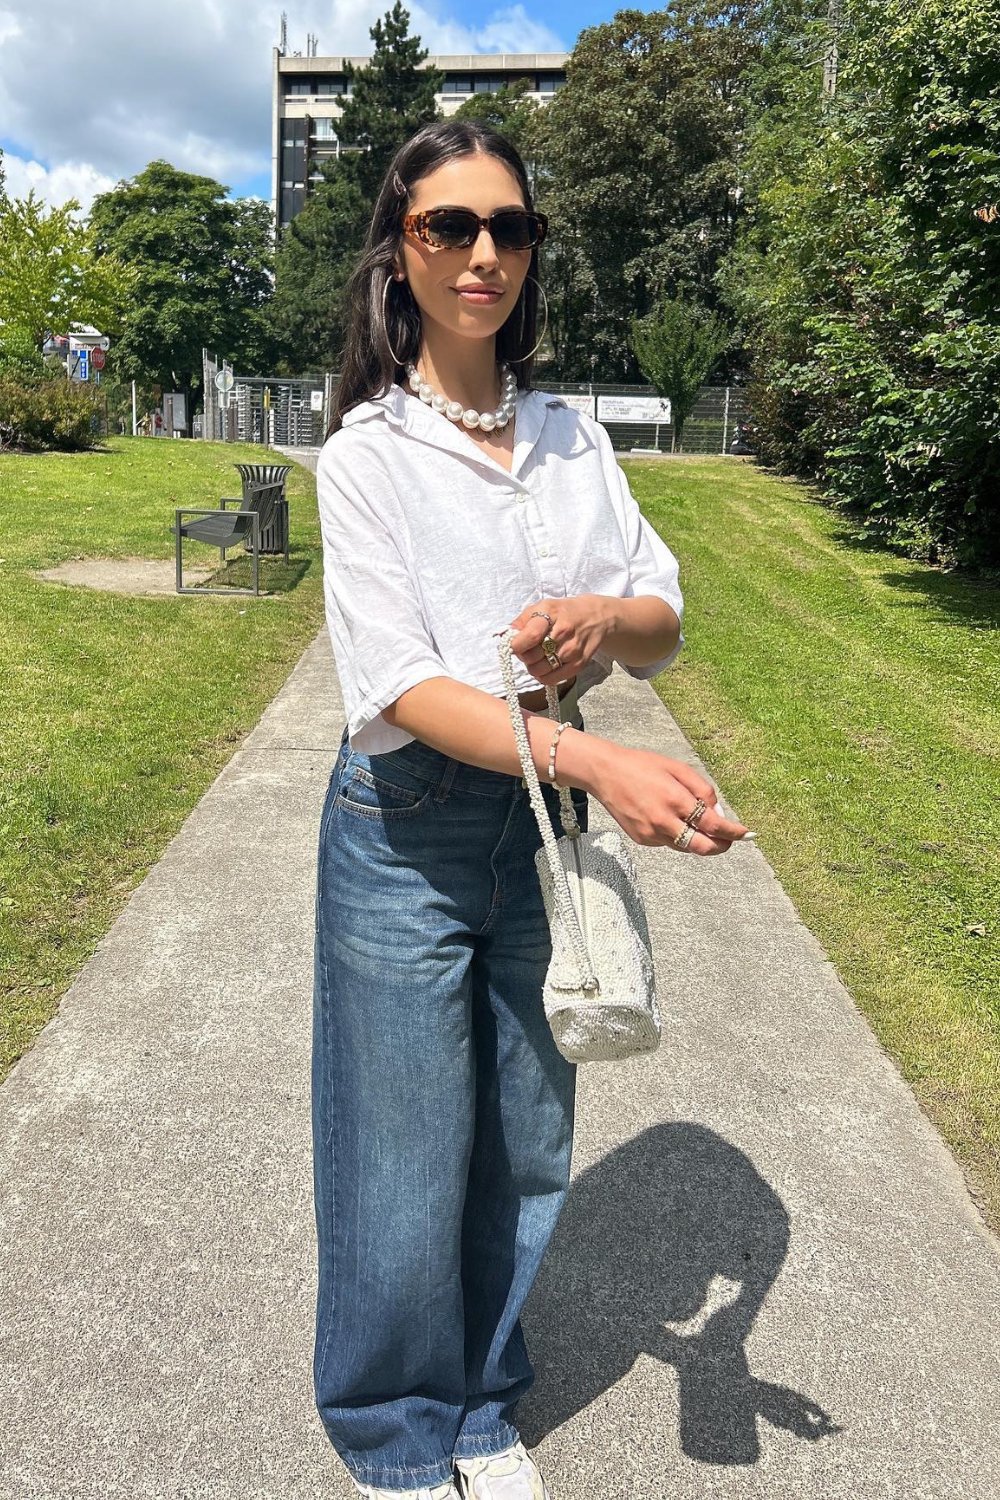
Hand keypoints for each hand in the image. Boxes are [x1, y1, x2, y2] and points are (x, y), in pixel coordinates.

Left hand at [507, 595, 612, 684]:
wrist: (596, 617)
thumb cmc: (564, 612)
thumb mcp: (543, 607)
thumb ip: (522, 620)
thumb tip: (504, 636)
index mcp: (552, 614)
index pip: (530, 635)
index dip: (516, 645)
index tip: (513, 646)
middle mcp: (563, 632)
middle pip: (532, 656)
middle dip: (523, 656)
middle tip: (528, 650)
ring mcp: (572, 650)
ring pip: (539, 670)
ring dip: (533, 666)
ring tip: (538, 657)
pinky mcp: (579, 665)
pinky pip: (551, 680)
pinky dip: (543, 676)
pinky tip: (545, 666)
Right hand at [589, 742, 750, 852]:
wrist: (605, 773)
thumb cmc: (643, 766)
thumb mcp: (678, 768)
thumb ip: (702, 790)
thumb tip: (717, 813)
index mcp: (675, 799)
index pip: (713, 825)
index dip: (734, 832)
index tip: (747, 834)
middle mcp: (664, 821)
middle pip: (703, 847)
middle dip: (721, 846)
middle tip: (730, 841)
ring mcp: (651, 833)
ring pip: (686, 847)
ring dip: (699, 839)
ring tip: (697, 822)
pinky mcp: (642, 839)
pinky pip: (669, 842)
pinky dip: (677, 834)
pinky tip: (668, 817)